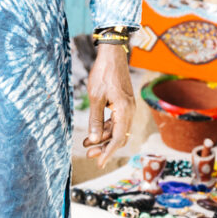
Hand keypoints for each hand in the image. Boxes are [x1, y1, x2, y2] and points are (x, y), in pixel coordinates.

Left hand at [83, 44, 134, 168]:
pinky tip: (94, 130)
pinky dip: (106, 127)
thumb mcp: (96, 96)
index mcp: (124, 111)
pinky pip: (116, 121)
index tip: (99, 163)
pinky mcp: (123, 103)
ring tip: (87, 143)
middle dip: (104, 147)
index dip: (108, 152)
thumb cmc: (103, 73)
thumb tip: (94, 140)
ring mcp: (127, 107)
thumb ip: (95, 119)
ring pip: (117, 129)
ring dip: (103, 137)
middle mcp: (129, 111)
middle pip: (118, 137)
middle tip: (89, 153)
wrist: (112, 54)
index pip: (117, 139)